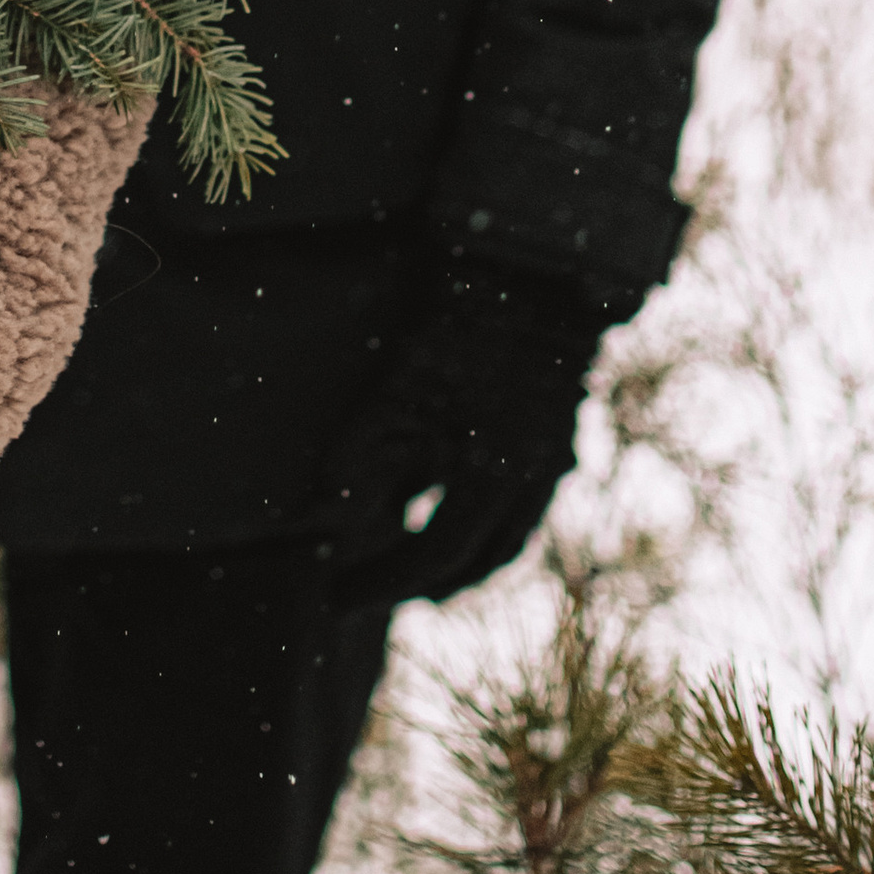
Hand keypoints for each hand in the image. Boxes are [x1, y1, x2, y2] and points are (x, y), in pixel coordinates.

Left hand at [309, 254, 613, 608]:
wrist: (524, 277)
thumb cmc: (457, 333)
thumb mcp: (396, 392)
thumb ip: (361, 457)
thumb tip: (325, 516)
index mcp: (495, 482)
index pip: (433, 555)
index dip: (383, 581)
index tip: (336, 596)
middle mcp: (532, 483)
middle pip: (479, 557)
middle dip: (426, 580)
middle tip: (376, 588)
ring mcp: (547, 458)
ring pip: (502, 532)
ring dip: (455, 551)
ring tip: (406, 548)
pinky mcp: (547, 434)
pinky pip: (513, 496)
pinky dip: (473, 509)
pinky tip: (433, 496)